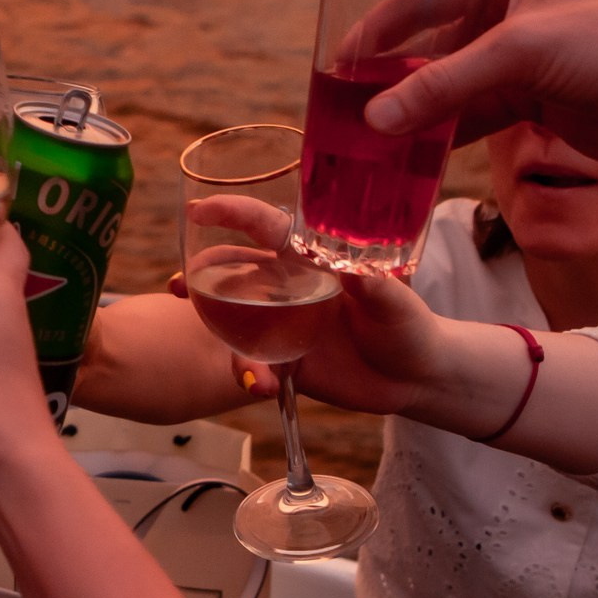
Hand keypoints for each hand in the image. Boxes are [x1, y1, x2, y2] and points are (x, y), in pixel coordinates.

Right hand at [176, 197, 454, 415]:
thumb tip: (358, 269)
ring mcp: (283, 324)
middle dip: (201, 276)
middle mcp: (290, 287)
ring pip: (235, 321)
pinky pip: (253, 363)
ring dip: (221, 335)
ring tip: (236, 360)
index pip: (267, 227)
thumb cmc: (411, 327)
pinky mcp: (285, 360)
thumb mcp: (399, 303)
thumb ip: (377, 285)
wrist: (417, 379)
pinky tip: (261, 386)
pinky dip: (251, 374)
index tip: (200, 210)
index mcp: (313, 261)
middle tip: (181, 285)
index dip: (233, 214)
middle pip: (234, 272)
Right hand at [356, 0, 597, 161]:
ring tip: (367, 109)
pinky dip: (440, 121)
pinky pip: (471, 104)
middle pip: (434, 8)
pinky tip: (410, 143)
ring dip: (410, 83)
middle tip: (348, 67)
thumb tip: (375, 121)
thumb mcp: (521, 54)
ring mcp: (524, 49)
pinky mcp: (532, 95)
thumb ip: (443, 86)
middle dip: (389, 35)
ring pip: (449, 61)